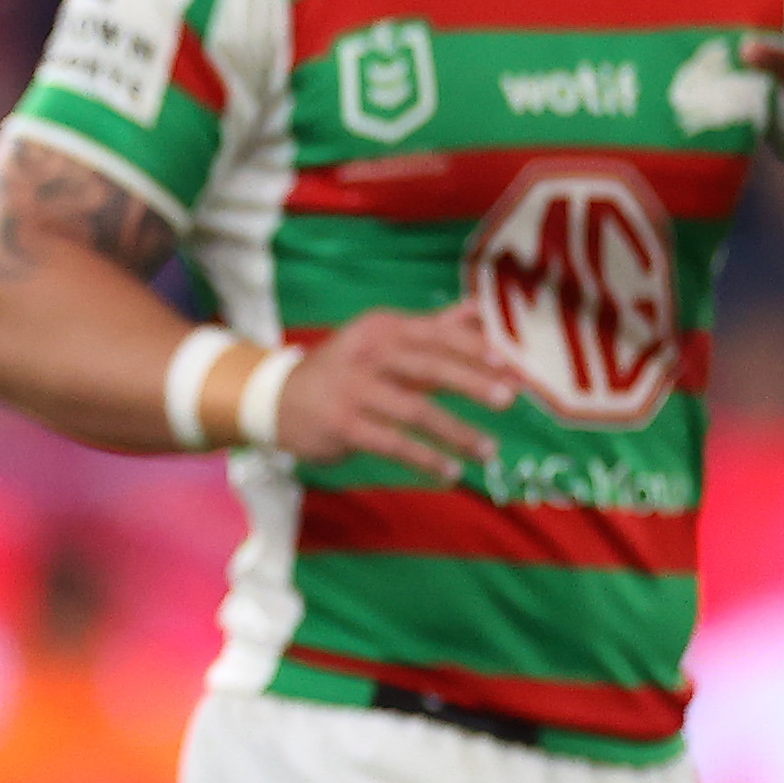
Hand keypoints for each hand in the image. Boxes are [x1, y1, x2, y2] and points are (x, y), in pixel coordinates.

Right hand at [271, 309, 508, 483]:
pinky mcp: (342, 425)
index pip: (435, 333)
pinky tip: (450, 472)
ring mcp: (352, 390)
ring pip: (415, 410)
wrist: (275, 398)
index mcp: (380, 328)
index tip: (507, 366)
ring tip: (489, 451)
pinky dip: (426, 458)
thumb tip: (479, 310)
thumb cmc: (342, 369)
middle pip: (428, 365)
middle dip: (472, 382)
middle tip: (508, 399)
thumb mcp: (379, 340)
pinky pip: (393, 443)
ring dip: (457, 432)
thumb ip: (432, 327)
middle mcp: (366, 353)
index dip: (473, 348)